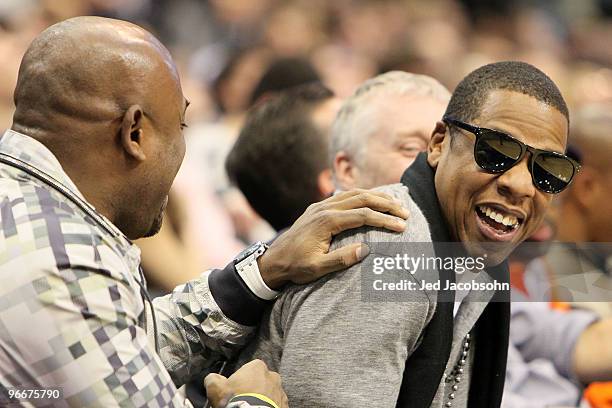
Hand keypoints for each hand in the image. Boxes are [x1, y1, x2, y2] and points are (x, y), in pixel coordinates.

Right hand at [204, 359, 287, 407]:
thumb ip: (213, 379)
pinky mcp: (285, 405)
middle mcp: (273, 376)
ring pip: (270, 393)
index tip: (234, 390)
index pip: (248, 370)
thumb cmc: (235, 399)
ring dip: (263, 399)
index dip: (240, 380)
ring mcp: (281, 391)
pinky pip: (276, 405)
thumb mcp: (216, 388)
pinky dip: (269, 407)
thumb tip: (212, 378)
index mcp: (257, 366)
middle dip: (254, 389)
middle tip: (243, 400)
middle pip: (261, 381)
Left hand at [258, 189, 408, 287]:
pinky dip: (362, 195)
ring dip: (376, 196)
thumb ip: (341, 259)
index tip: (402, 226)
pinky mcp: (318, 207)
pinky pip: (344, 195)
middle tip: (405, 212)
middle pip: (361, 199)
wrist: (273, 260)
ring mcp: (320, 205)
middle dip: (386, 204)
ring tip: (395, 204)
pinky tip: (372, 200)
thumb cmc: (296, 266)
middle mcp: (324, 209)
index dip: (384, 220)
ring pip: (353, 193)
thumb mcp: (318, 268)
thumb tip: (366, 250)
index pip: (362, 216)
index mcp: (326, 222)